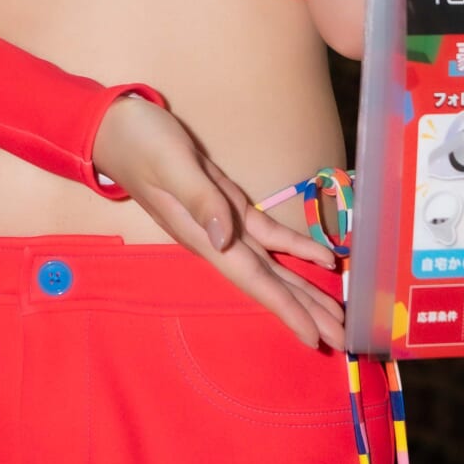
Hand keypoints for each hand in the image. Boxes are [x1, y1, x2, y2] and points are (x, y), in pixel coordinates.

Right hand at [93, 94, 344, 348]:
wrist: (119, 127)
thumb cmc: (140, 144)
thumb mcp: (170, 165)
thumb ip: (198, 199)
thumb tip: (223, 240)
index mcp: (202, 235)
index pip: (252, 279)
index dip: (284, 308)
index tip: (313, 337)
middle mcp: (217, 237)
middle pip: (269, 281)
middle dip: (305, 309)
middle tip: (344, 337)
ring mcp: (224, 222)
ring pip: (273, 263)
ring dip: (304, 287)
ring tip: (336, 312)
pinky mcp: (228, 203)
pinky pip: (267, 232)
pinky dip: (295, 245)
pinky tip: (323, 258)